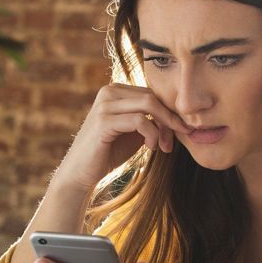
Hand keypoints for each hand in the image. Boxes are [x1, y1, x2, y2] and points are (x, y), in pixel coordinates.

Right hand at [52, 84, 192, 191]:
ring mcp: (105, 104)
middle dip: (169, 118)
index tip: (179, 131)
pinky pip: (139, 121)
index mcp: (116, 90)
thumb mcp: (135, 131)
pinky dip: (151, 134)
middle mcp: (109, 91)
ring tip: (163, 146)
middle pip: (153, 96)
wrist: (81, 172)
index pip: (152, 93)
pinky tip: (151, 148)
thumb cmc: (109, 152)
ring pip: (149, 104)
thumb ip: (151, 119)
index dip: (169, 112)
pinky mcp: (104, 121)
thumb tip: (178, 115)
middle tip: (175, 140)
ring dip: (163, 127)